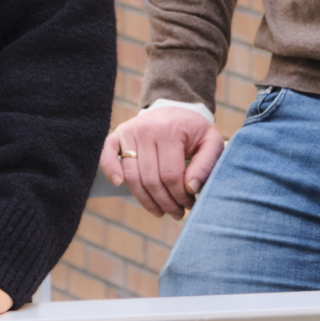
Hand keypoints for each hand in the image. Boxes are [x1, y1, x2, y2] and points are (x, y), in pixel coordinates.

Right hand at [104, 102, 224, 218]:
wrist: (175, 107)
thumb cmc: (195, 130)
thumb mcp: (211, 142)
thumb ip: (206, 164)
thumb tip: (191, 188)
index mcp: (170, 132)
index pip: (170, 175)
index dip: (180, 196)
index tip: (190, 205)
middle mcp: (146, 131)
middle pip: (151, 180)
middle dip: (165, 203)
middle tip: (177, 213)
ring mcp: (129, 132)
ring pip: (132, 176)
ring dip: (146, 200)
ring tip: (161, 211)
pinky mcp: (118, 134)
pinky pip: (108, 155)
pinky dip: (110, 170)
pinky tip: (118, 184)